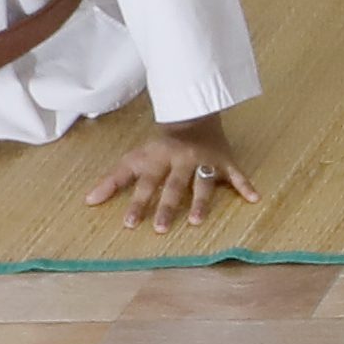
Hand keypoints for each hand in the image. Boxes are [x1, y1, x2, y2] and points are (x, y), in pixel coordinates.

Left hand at [87, 115, 267, 233]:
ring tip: (196, 222)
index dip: (138, 202)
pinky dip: (246, 186)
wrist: (194, 116)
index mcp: (159, 159)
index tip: (130, 224)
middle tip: (161, 228)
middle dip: (167, 206)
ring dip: (201, 201)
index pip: (146, 183)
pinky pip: (238, 175)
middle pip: (174, 185)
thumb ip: (113, 181)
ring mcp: (206, 160)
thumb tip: (88, 201)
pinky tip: (254, 199)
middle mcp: (182, 159)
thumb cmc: (160, 146)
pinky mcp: (226, 161)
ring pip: (203, 182)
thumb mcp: (135, 159)